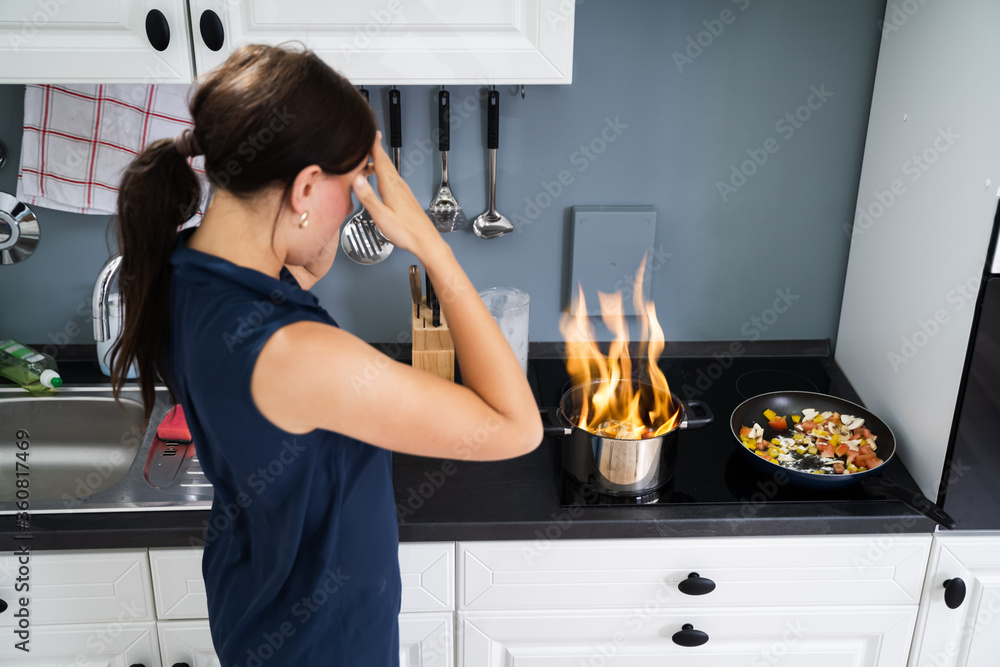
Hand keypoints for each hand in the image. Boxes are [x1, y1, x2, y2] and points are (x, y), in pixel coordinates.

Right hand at [351, 135, 442, 259]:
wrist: (425, 240)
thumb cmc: (406, 231)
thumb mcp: (381, 215)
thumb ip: (368, 197)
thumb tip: (357, 179)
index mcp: (391, 186)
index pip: (381, 160)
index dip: (374, 146)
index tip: (370, 134)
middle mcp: (398, 185)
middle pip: (385, 162)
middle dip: (376, 150)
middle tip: (368, 140)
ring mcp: (403, 191)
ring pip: (389, 170)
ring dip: (379, 162)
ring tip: (369, 160)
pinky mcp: (406, 197)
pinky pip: (393, 179)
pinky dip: (384, 173)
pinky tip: (381, 179)